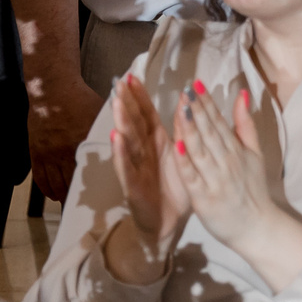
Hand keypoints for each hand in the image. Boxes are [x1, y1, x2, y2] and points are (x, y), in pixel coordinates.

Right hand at [27, 76, 105, 203]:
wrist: (52, 88)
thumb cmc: (80, 99)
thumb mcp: (99, 115)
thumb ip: (109, 133)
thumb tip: (124, 150)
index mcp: (83, 143)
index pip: (91, 175)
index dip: (97, 192)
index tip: (105, 203)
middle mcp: (63, 152)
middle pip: (72, 185)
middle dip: (82, 199)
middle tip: (90, 210)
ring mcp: (47, 155)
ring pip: (55, 186)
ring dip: (64, 197)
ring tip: (73, 204)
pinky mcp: (36, 153)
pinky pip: (40, 180)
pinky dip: (48, 190)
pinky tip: (56, 194)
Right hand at [109, 75, 189, 262]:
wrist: (170, 225)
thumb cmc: (177, 189)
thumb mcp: (184, 156)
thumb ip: (183, 130)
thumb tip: (185, 100)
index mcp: (157, 143)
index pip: (146, 115)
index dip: (139, 97)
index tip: (131, 76)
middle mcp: (143, 152)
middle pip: (133, 123)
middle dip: (127, 103)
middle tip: (119, 83)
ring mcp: (136, 169)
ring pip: (127, 142)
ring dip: (122, 122)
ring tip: (116, 103)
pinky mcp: (133, 187)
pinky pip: (126, 169)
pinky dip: (121, 155)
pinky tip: (116, 140)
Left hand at [171, 81, 284, 252]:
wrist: (258, 228)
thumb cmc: (253, 190)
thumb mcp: (255, 154)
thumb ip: (246, 124)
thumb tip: (242, 94)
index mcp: (235, 150)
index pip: (219, 122)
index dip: (207, 102)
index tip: (196, 83)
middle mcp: (226, 161)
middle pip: (209, 132)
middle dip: (197, 110)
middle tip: (186, 89)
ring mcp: (214, 179)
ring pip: (200, 150)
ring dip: (190, 129)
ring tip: (181, 108)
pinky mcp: (203, 197)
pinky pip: (192, 176)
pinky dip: (185, 161)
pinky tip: (176, 145)